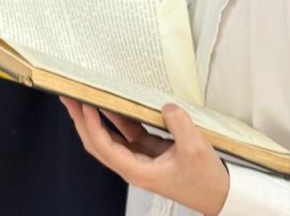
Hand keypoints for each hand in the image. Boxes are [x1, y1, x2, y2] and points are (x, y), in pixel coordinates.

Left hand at [60, 100, 229, 215]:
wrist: (220, 194)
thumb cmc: (206, 180)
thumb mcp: (194, 148)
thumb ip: (177, 123)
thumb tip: (165, 106)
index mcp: (138, 171)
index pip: (104, 146)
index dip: (92, 125)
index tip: (85, 104)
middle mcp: (133, 166)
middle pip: (98, 141)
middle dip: (81, 119)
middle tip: (69, 96)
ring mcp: (139, 158)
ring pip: (109, 136)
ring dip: (95, 116)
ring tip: (83, 95)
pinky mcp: (148, 151)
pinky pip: (127, 132)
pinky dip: (117, 117)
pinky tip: (112, 101)